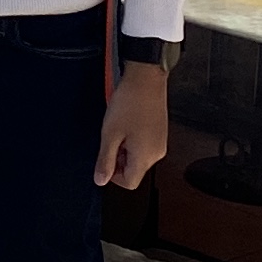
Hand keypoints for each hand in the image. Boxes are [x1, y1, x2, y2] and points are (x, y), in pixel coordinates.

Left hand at [96, 58, 168, 193]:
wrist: (146, 78)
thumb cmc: (129, 103)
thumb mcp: (110, 134)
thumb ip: (105, 160)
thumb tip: (101, 180)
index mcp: (145, 157)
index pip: (129, 183)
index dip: (113, 176)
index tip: (104, 160)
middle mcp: (157, 153)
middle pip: (135, 170)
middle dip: (119, 160)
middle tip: (110, 140)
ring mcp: (160, 142)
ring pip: (139, 157)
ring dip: (126, 149)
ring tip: (119, 128)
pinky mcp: (160, 132)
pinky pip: (145, 145)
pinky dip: (133, 140)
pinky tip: (128, 123)